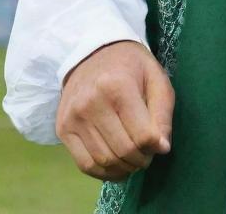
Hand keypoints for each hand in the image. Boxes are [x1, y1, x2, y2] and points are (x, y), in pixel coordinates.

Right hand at [56, 40, 174, 181]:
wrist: (93, 53)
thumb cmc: (131, 67)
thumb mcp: (156, 78)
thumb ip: (162, 112)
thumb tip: (162, 148)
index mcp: (117, 86)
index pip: (141, 135)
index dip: (155, 148)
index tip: (160, 145)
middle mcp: (91, 103)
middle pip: (122, 151)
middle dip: (141, 160)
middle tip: (148, 155)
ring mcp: (73, 117)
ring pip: (103, 161)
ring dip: (124, 169)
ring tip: (134, 160)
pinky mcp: (63, 129)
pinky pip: (84, 164)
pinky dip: (103, 172)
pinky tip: (116, 166)